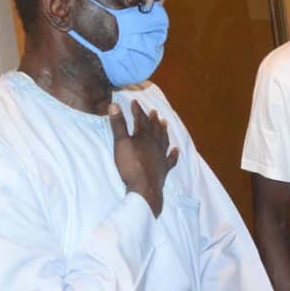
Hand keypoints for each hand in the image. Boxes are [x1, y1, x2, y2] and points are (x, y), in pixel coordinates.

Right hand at [110, 101, 178, 215]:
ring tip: (165, 123)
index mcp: (144, 136)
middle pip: (154, 128)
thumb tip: (114, 105)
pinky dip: (173, 154)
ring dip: (164, 131)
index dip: (138, 110)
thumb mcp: (120, 143)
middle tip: (154, 111)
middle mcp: (155, 144)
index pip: (141, 119)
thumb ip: (118, 124)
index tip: (135, 102)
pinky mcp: (164, 169)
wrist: (145, 188)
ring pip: (164, 140)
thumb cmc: (131, 165)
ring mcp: (161, 156)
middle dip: (153, 119)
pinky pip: (170, 159)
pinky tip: (176, 150)